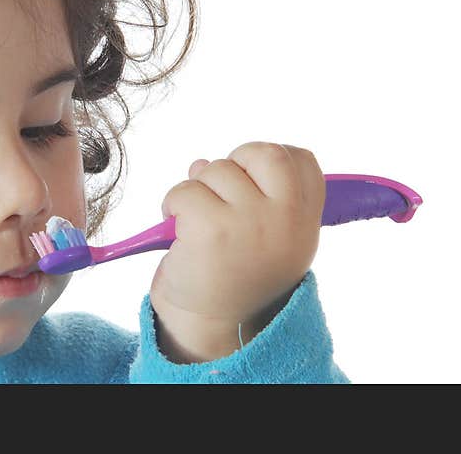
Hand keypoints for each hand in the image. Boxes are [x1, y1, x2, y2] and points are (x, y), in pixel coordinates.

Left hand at [149, 141, 325, 362]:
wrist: (213, 324)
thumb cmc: (235, 275)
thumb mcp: (265, 237)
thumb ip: (251, 194)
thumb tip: (202, 162)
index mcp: (305, 220)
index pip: (301, 160)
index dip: (269, 159)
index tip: (250, 178)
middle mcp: (286, 219)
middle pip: (261, 152)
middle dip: (233, 162)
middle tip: (218, 192)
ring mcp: (251, 221)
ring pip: (214, 169)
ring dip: (195, 189)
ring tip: (195, 222)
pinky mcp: (212, 229)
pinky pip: (185, 190)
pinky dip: (172, 204)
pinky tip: (177, 228)